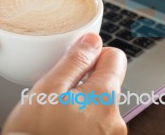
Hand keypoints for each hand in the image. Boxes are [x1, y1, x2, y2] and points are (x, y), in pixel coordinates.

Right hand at [2, 33, 127, 134]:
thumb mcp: (49, 89)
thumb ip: (74, 61)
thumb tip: (92, 40)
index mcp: (104, 98)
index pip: (115, 58)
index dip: (93, 55)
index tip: (75, 64)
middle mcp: (115, 120)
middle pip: (106, 83)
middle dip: (83, 82)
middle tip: (56, 94)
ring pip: (98, 105)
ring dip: (80, 104)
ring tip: (56, 115)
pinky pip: (95, 125)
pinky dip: (80, 122)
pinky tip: (60, 129)